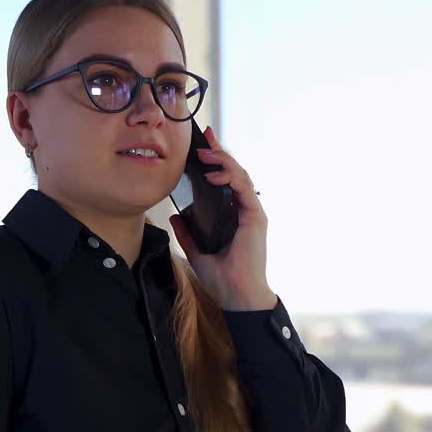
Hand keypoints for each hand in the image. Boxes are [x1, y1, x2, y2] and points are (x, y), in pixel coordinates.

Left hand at [170, 127, 276, 311]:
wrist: (236, 295)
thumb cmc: (222, 277)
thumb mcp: (196, 251)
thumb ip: (187, 233)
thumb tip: (175, 216)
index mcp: (232, 215)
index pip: (224, 181)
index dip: (215, 161)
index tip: (201, 146)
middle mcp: (244, 210)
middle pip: (234, 172)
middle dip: (219, 151)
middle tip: (204, 137)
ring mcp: (252, 212)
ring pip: (240, 175)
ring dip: (222, 160)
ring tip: (204, 152)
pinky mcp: (255, 216)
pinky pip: (243, 189)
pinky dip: (229, 178)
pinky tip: (212, 175)